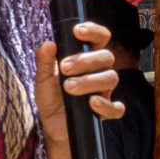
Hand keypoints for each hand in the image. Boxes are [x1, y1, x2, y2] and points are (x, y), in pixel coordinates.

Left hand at [34, 22, 124, 158]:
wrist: (52, 127)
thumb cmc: (51, 99)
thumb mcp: (43, 79)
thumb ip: (44, 61)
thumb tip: (48, 44)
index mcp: (87, 59)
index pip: (99, 38)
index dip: (93, 31)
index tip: (77, 31)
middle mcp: (99, 73)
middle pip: (106, 57)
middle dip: (86, 60)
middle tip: (64, 68)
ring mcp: (104, 92)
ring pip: (111, 78)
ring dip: (89, 81)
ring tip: (68, 88)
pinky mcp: (104, 112)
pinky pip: (116, 108)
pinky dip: (106, 105)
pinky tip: (91, 103)